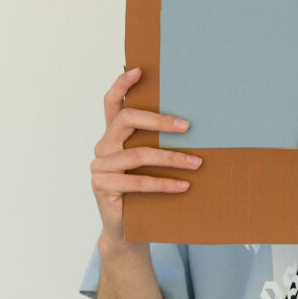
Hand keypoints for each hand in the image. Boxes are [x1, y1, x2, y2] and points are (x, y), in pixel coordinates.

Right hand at [90, 67, 201, 245]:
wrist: (126, 229)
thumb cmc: (142, 190)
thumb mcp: (149, 162)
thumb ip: (156, 142)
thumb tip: (191, 123)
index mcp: (112, 135)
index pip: (112, 103)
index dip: (122, 85)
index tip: (139, 70)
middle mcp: (103, 147)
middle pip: (126, 121)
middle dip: (158, 120)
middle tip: (187, 126)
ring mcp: (100, 167)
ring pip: (138, 154)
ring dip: (172, 158)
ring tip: (197, 163)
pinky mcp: (103, 188)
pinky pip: (138, 182)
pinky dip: (164, 184)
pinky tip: (184, 185)